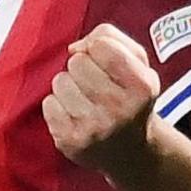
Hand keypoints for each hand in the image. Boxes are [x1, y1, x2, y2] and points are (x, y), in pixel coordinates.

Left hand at [41, 23, 161, 172]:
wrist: (129, 152)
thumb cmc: (129, 96)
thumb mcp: (138, 63)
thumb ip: (110, 38)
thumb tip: (74, 47)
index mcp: (141, 86)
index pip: (101, 45)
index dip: (97, 47)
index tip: (105, 60)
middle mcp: (120, 109)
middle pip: (77, 62)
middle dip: (82, 67)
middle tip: (96, 85)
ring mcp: (94, 128)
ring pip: (60, 81)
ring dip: (69, 86)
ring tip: (86, 100)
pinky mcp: (70, 141)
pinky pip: (48, 103)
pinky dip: (58, 105)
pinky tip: (75, 115)